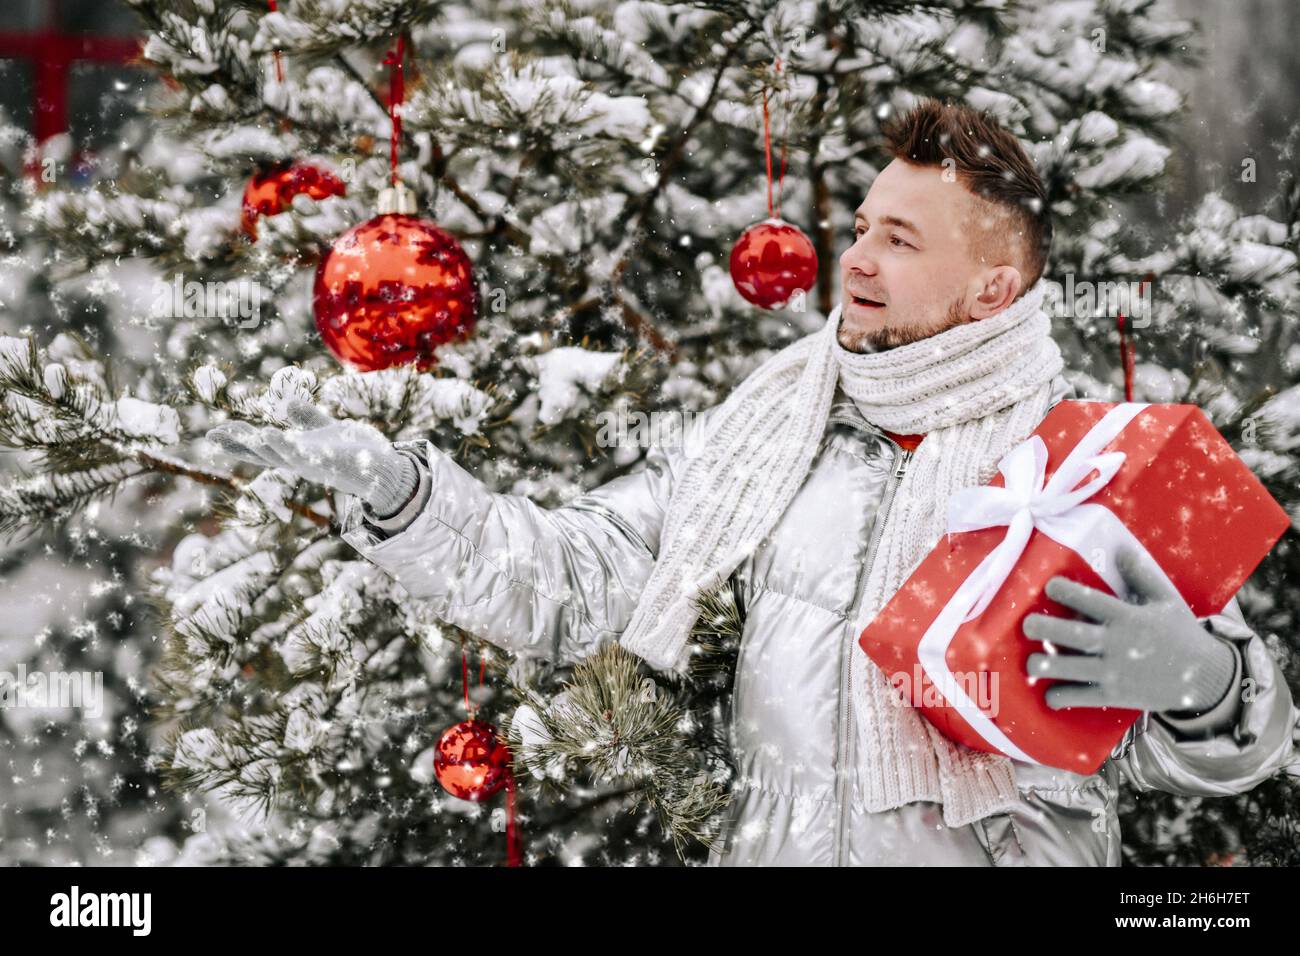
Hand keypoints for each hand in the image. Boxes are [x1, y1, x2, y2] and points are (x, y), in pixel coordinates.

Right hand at [206, 400, 418, 515]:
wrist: (382, 467)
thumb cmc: (353, 451)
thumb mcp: (325, 429)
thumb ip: (306, 417)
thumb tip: (285, 403)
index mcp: (295, 453)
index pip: (260, 449)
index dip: (236, 443)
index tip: (212, 434)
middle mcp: (298, 462)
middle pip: (262, 453)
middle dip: (238, 445)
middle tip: (211, 435)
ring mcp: (311, 464)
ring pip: (277, 454)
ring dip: (257, 444)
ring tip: (233, 431)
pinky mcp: (325, 462)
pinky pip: (300, 454)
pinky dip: (283, 444)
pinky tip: (268, 433)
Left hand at [1022, 546, 1237, 714]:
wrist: (1208, 678)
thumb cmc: (1182, 634)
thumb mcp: (1165, 601)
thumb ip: (1140, 575)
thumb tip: (1120, 547)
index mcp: (1128, 617)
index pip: (1089, 600)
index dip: (1063, 591)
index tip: (1048, 586)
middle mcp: (1117, 643)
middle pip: (1070, 634)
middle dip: (1042, 628)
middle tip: (1026, 624)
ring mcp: (1114, 671)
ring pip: (1068, 668)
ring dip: (1043, 664)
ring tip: (1032, 661)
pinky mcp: (1115, 695)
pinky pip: (1080, 697)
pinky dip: (1060, 696)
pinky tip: (1049, 692)